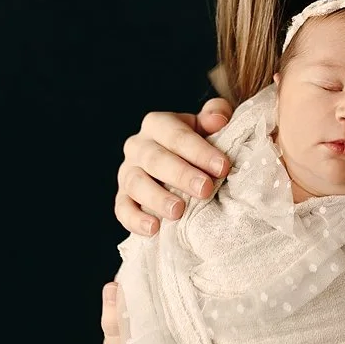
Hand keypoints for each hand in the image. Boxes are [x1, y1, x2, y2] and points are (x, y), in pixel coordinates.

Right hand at [116, 99, 234, 234]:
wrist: (178, 164)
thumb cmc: (197, 144)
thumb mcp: (207, 126)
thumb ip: (215, 115)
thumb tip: (219, 119)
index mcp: (157, 124)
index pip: (177, 135)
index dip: (200, 150)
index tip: (222, 167)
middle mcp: (137, 146)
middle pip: (156, 159)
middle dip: (181, 175)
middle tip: (205, 189)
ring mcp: (126, 172)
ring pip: (136, 183)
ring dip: (157, 198)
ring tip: (178, 211)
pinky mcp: (122, 197)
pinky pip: (122, 209)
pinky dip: (135, 219)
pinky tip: (153, 229)